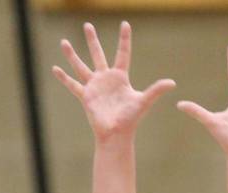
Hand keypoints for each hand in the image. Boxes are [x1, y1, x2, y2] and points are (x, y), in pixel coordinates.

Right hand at [53, 21, 174, 141]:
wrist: (116, 133)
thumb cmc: (131, 119)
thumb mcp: (144, 101)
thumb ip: (156, 90)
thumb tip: (172, 83)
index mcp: (120, 77)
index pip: (122, 53)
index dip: (124, 39)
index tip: (124, 24)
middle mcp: (105, 79)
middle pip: (98, 54)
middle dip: (92, 40)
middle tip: (87, 25)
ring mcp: (94, 87)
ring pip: (81, 66)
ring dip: (72, 55)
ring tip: (63, 42)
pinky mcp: (85, 96)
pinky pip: (72, 85)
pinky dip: (63, 78)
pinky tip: (55, 69)